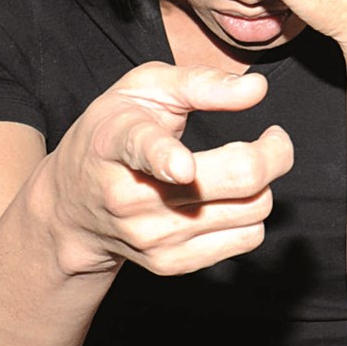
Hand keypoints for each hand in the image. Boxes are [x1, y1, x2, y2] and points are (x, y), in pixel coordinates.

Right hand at [38, 61, 290, 276]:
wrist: (71, 207)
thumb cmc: (115, 131)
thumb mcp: (143, 89)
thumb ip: (199, 82)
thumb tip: (257, 89)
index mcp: (116, 141)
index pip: (142, 149)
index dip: (165, 158)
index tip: (183, 167)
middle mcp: (130, 196)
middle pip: (237, 178)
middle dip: (275, 152)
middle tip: (274, 138)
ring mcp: (151, 236)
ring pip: (254, 209)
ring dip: (264, 184)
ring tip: (243, 166)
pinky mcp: (171, 263)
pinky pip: (249, 238)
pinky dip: (253, 214)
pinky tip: (228, 198)